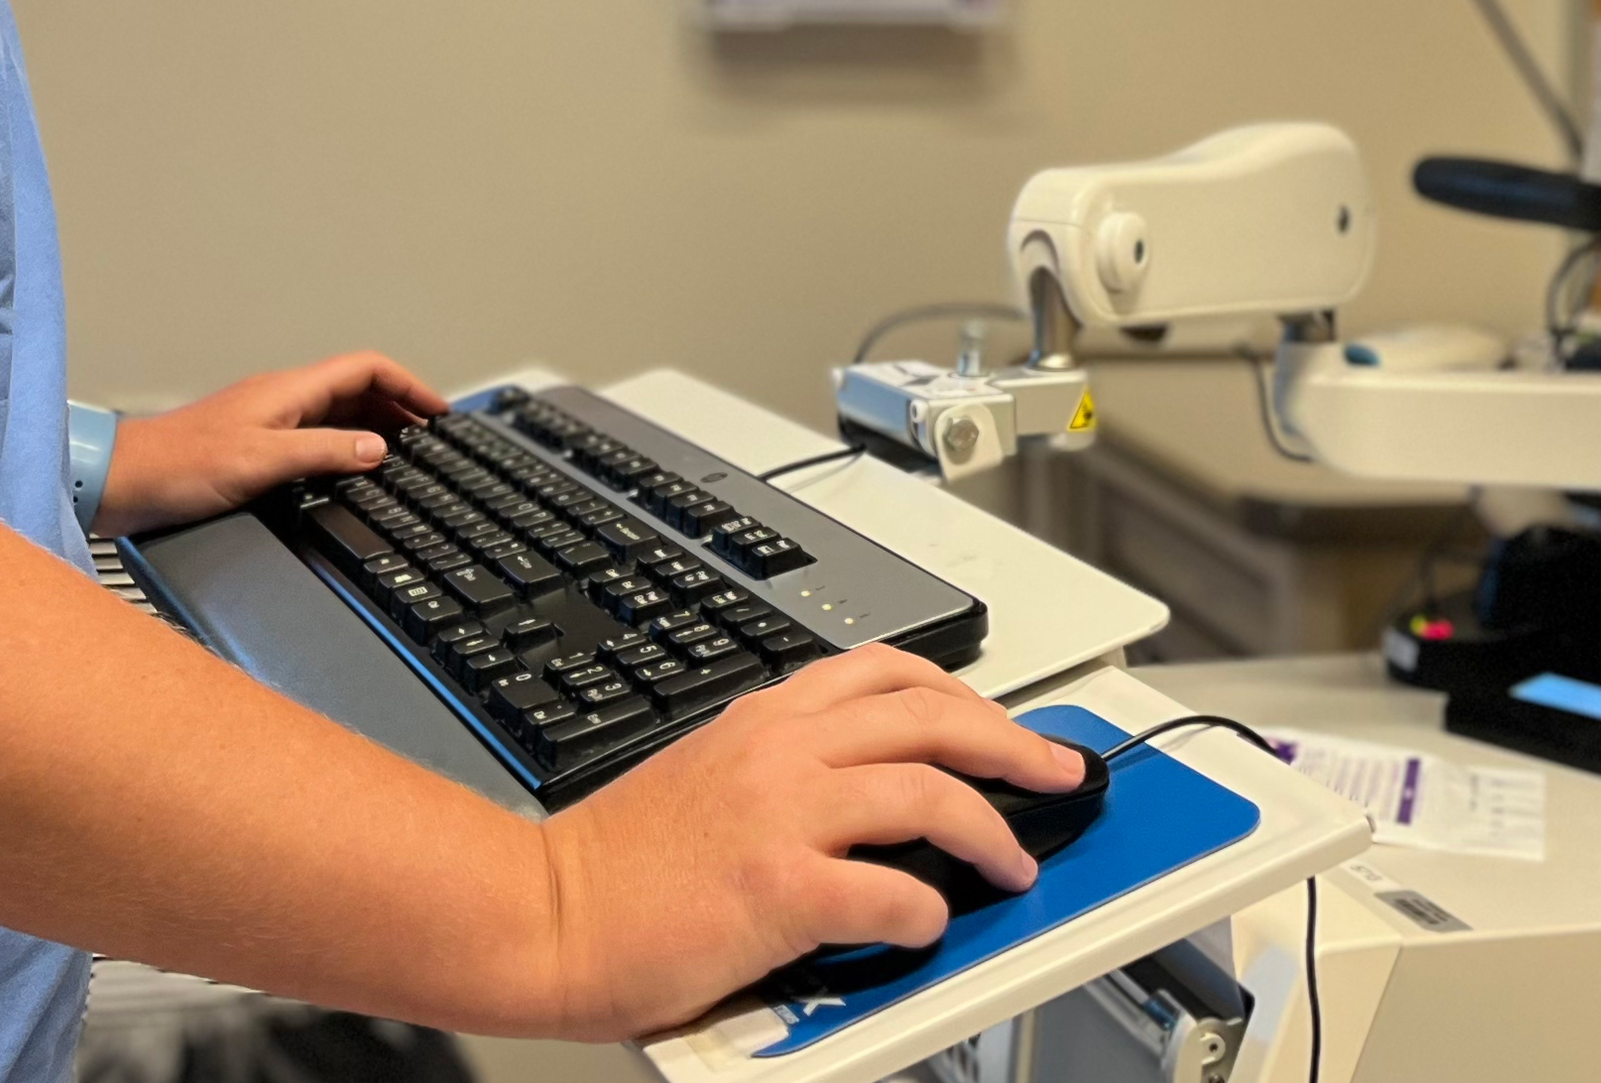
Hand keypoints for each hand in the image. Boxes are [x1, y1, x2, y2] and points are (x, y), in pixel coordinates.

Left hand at [95, 351, 448, 534]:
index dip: (408, 383)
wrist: (124, 482)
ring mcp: (268, 420)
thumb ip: (323, 451)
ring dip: (374, 425)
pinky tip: (350, 468)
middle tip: (431, 436)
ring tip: (404, 452)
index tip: (438, 410)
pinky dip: (344, 445)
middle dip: (399, 406)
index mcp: (288, 390)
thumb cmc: (179, 467)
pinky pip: (315, 434)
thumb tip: (377, 447)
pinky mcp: (254, 446)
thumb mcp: (263, 462)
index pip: (365, 367)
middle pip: (356, 388)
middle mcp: (281, 398)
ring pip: (336, 411)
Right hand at [521, 648, 1090, 1039]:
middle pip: (931, 714)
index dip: (965, 696)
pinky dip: (925, 912)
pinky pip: (889, 893)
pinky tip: (927, 926)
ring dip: (990, 829)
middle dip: (1012, 742)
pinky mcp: (778, 887)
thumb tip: (861, 797)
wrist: (544, 913)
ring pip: (927, 789)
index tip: (1004, 725)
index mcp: (763, 720)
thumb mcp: (705, 778)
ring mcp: (781, 814)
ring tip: (1015, 862)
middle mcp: (780, 750)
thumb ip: (780, 770)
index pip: (888, 673)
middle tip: (1056, 772)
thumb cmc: (614, 867)